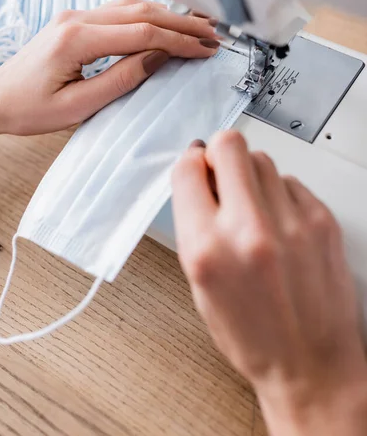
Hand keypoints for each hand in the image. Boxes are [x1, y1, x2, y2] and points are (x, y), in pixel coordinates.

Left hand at [0, 0, 218, 139]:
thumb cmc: (28, 108)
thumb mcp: (78, 106)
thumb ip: (121, 79)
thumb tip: (157, 59)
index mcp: (75, 39)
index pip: (141, 33)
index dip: (178, 41)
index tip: (204, 49)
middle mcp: (76, 19)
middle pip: (141, 12)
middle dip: (181, 23)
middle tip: (213, 34)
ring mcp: (76, 16)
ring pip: (132, 6)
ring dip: (167, 15)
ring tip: (197, 26)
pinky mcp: (77, 21)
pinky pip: (119, 10)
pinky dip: (148, 15)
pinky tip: (165, 21)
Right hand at [172, 132, 366, 435]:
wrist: (310, 365)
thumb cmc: (253, 337)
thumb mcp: (200, 286)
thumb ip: (194, 226)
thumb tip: (198, 179)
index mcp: (207, 249)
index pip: (187, 169)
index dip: (190, 164)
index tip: (196, 168)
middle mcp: (249, 230)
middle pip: (228, 145)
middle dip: (220, 154)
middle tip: (223, 174)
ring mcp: (291, 223)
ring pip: (262, 158)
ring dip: (251, 175)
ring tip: (254, 207)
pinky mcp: (322, 221)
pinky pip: (291, 182)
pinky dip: (281, 195)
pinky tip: (280, 222)